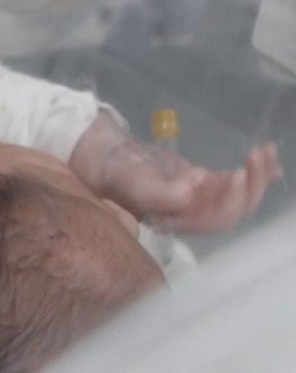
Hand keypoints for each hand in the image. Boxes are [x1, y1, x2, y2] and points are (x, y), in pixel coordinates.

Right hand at [70, 119, 283, 233]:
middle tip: (257, 156)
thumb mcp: (132, 180)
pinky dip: (255, 172)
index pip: (216, 219)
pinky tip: (269, 160)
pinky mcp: (201, 184)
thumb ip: (160, 192)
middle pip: (234, 210)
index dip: (233, 201)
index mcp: (177, 221)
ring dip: (257, 176)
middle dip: (252, 185)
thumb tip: (194, 191)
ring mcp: (198, 200)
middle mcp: (192, 216)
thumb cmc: (113, 172)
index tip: (237, 173)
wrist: (102, 159)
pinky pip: (233, 183)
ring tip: (265, 151)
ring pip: (238, 196)